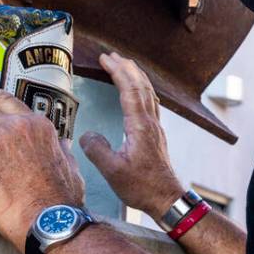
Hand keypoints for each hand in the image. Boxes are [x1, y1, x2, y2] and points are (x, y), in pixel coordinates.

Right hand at [79, 52, 184, 217]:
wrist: (166, 198)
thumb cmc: (142, 187)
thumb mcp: (113, 171)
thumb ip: (97, 150)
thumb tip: (86, 135)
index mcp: (140, 127)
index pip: (130, 90)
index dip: (118, 72)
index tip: (106, 59)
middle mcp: (150, 123)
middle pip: (141, 86)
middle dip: (126, 67)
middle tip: (111, 56)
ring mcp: (155, 127)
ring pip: (148, 92)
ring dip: (136, 76)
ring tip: (124, 66)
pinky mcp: (155, 134)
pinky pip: (150, 102)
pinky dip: (142, 89)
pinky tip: (137, 92)